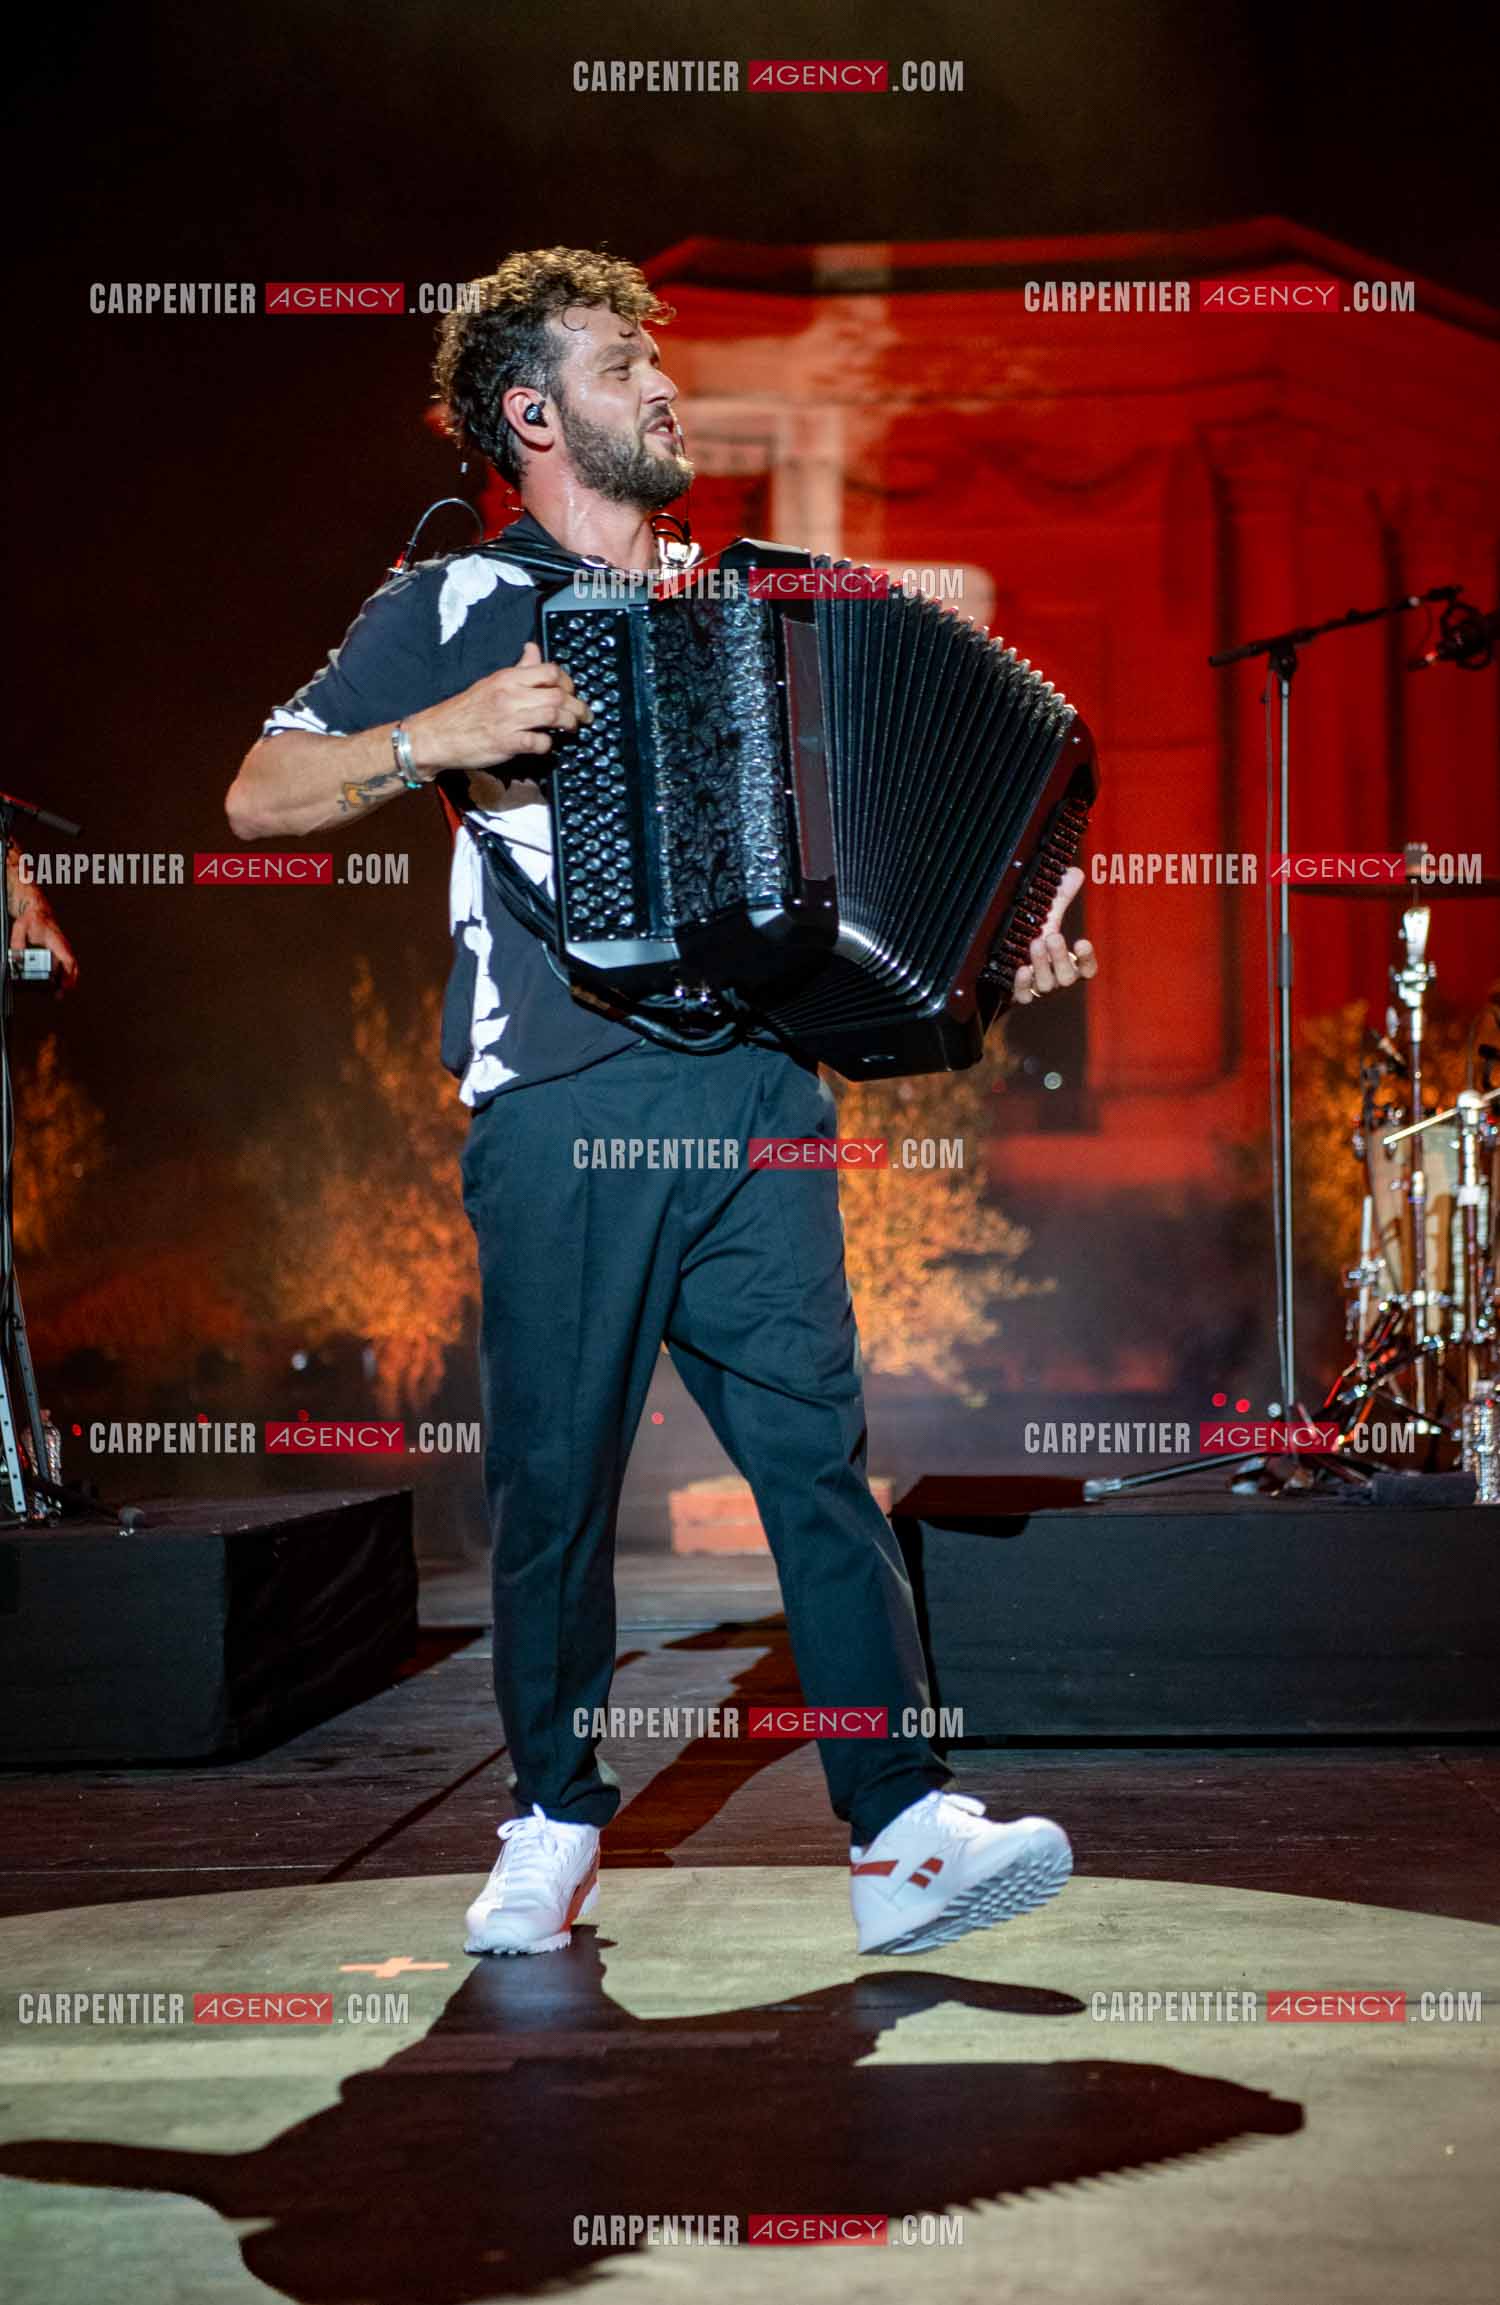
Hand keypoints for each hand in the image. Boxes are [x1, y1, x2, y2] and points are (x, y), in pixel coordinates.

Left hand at [9, 899, 78, 992]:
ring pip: (70, 968)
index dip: (67, 973)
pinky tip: (58, 986)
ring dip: (67, 981)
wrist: (38, 912)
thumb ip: (18, 942)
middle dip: (68, 982)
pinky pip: (66, 967)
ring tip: (58, 994)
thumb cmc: (33, 919)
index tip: (64, 984)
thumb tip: (16, 957)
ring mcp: (62, 951)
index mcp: (56, 941)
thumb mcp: (21, 927)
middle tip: (60, 994)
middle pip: (72, 967)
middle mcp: (62, 947)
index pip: (67, 958)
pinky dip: (65, 977)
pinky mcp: (59, 954)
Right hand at [408, 642, 591, 773]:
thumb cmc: (465, 710)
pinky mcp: (506, 743)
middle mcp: (510, 695)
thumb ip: (518, 669)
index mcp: (507, 678)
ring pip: (554, 715)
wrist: (437, 735)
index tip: (572, 692)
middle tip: (584, 715)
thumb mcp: (492, 682)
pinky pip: (539, 742)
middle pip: (558, 694)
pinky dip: (548, 745)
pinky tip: (547, 744)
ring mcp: (509, 719)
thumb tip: (533, 649)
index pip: (549, 670)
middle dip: (578, 706)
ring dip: (569, 723)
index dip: (568, 681)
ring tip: (572, 728)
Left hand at [1011, 864, 1096, 1004]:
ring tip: (1035, 943)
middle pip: (1067, 977)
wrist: (1005, 966)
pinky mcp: (1020, 995)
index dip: (1087, 958)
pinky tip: (1020, 969)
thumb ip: (1061, 898)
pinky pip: (1024, 996)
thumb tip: (1075, 872)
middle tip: (1052, 936)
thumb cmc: (1034, 940)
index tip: (1082, 941)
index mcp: (1070, 964)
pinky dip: (1022, 984)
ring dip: (1041, 964)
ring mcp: (1039, 990)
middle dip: (1060, 957)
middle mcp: (1057, 980)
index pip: (1088, 969)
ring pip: (1046, 986)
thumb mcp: (1048, 919)